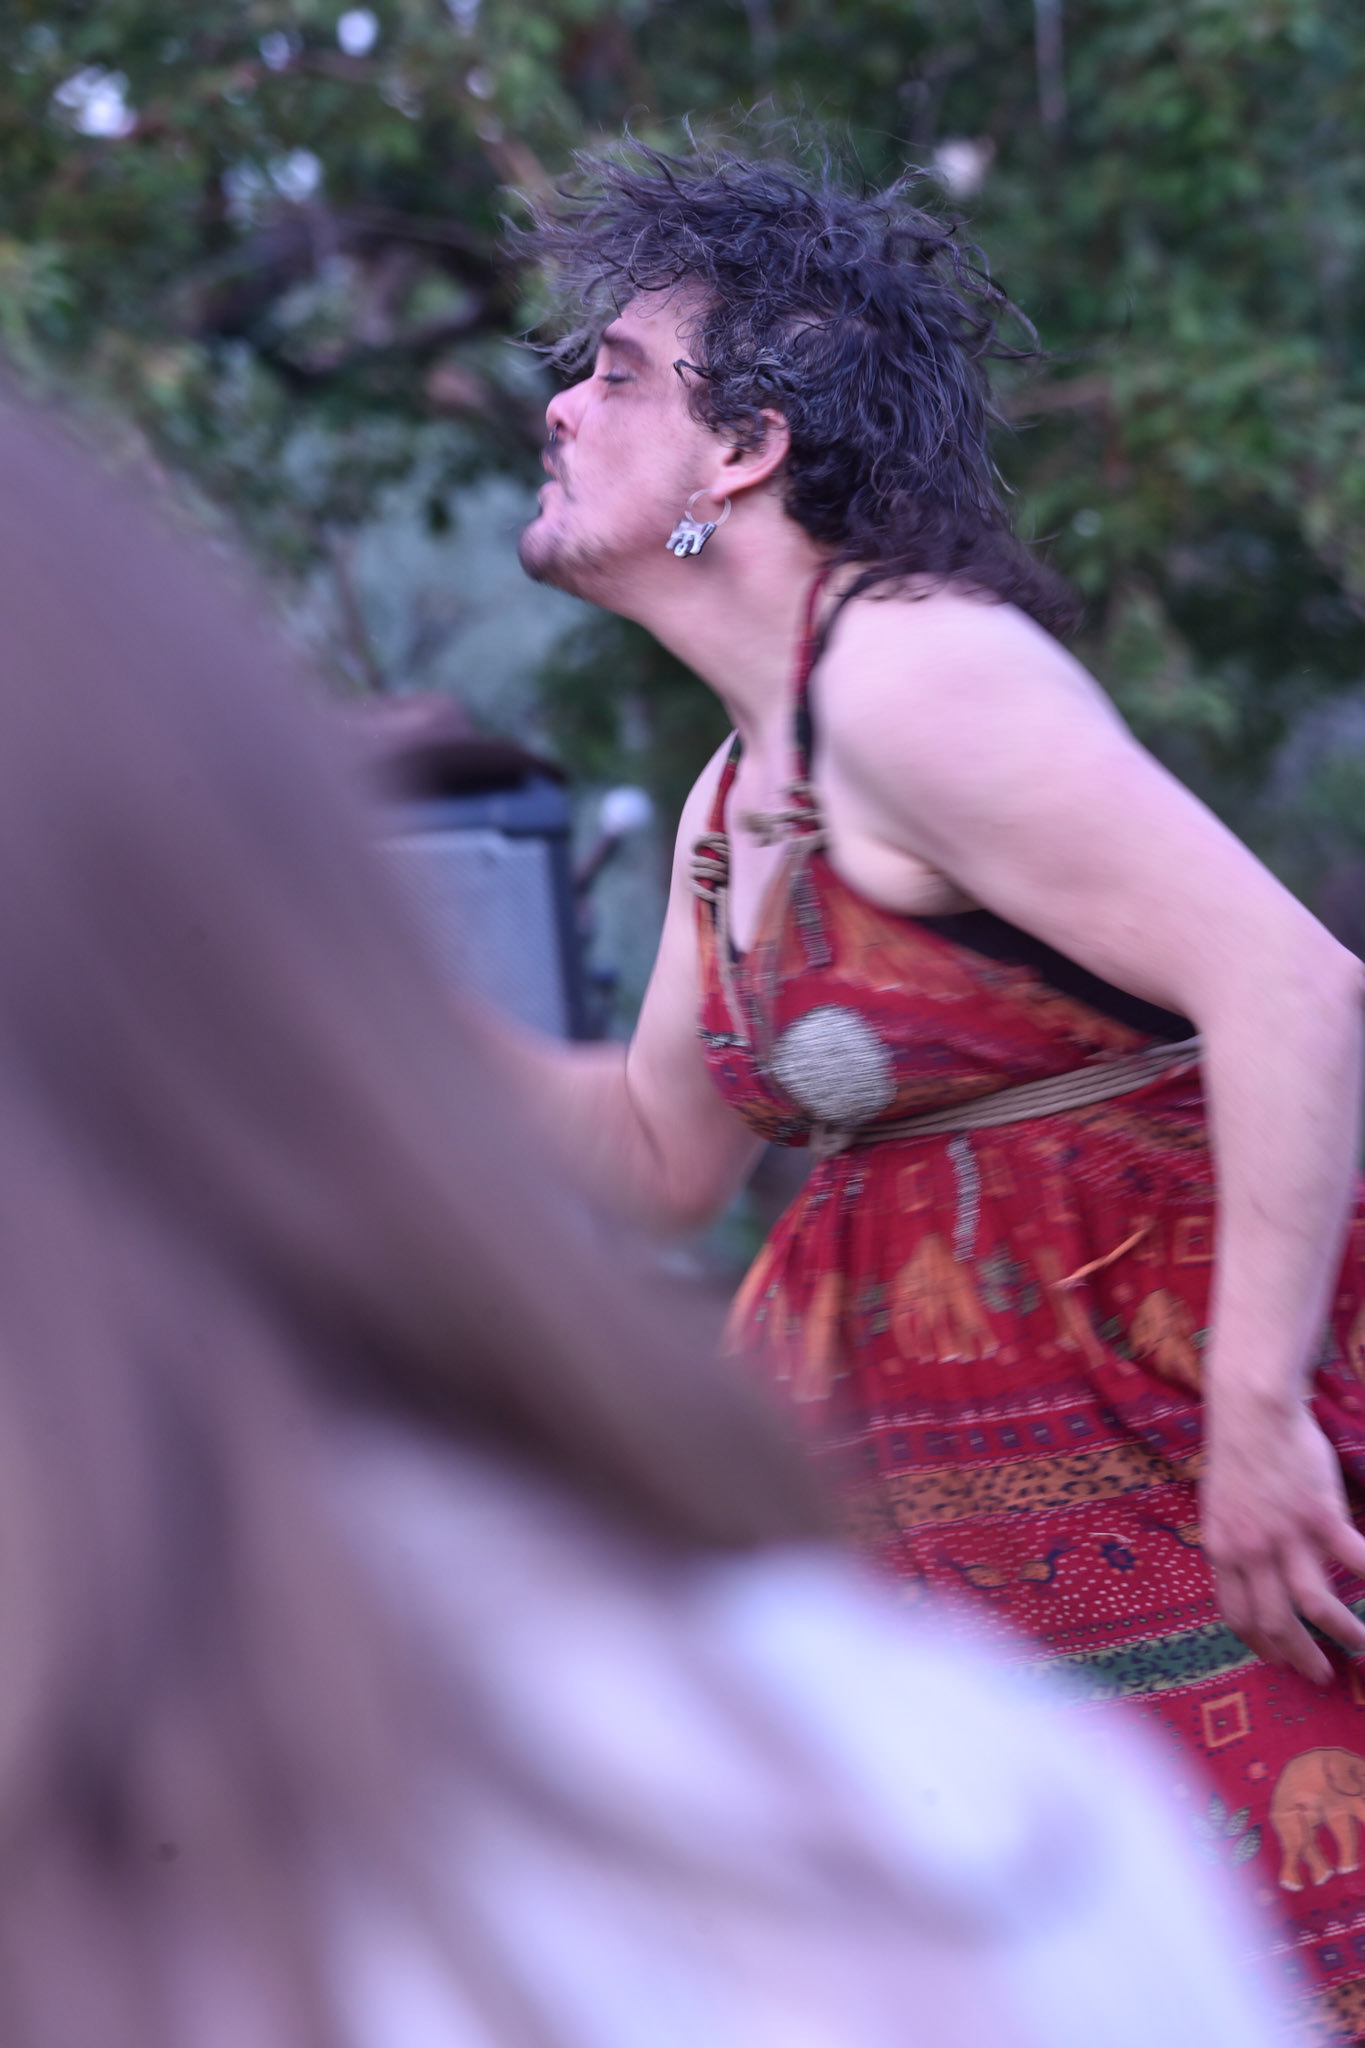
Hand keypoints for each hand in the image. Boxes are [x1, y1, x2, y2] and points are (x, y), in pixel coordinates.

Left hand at [1201, 1398, 1364, 1684]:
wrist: (1251, 1410)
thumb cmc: (1236, 1451)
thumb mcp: (1219, 1506)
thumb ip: (1235, 1542)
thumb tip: (1250, 1571)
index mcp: (1223, 1549)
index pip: (1237, 1614)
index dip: (1259, 1644)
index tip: (1277, 1660)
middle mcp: (1251, 1552)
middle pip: (1276, 1623)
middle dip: (1301, 1657)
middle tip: (1322, 1675)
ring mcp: (1287, 1537)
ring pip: (1316, 1606)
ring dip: (1344, 1633)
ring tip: (1362, 1646)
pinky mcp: (1320, 1517)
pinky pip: (1357, 1563)